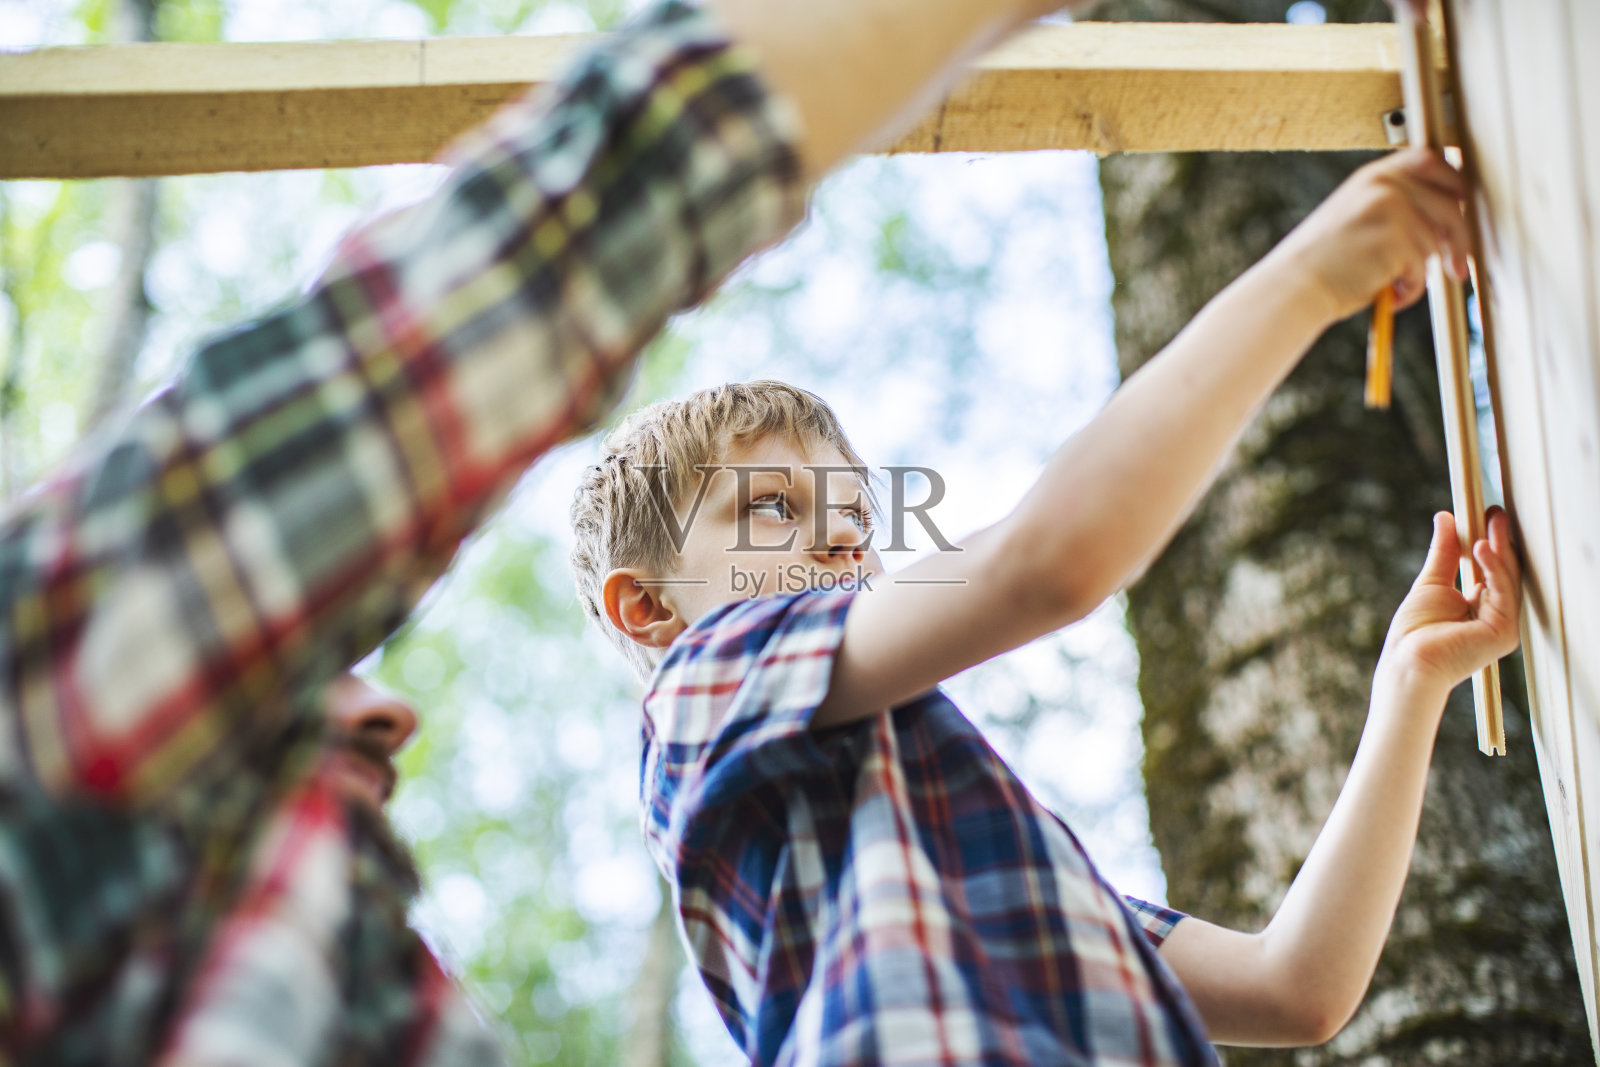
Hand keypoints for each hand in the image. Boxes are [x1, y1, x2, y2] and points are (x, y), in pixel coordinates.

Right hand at [1264, 148, 1470, 325]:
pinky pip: (1422, 270)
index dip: (1454, 180)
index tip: (1463, 203)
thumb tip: (1444, 212)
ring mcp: (1392, 211)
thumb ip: (1392, 204)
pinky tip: (1383, 292)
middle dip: (1460, 239)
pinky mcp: (1396, 240)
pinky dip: (1409, 289)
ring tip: (1387, 283)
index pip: (1430, 160)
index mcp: (1372, 176)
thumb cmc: (1320, 262)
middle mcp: (1385, 186)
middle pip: (1450, 204)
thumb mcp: (1353, 215)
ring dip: (1418, 272)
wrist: (1293, 287)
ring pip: (1435, 243)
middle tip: (1457, 267)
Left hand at [1381, 508, 1521, 691]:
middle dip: (1499, 540)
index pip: (1490, 571)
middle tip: (1495, 511)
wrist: (1408, 661)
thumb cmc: (1414, 632)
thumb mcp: (1431, 582)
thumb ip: (1444, 552)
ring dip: (1499, 548)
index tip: (1485, 514)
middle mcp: (1494, 617)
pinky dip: (1494, 568)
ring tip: (1491, 520)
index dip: (1489, 542)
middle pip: (1502, 572)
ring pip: (1506, 579)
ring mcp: (1502, 626)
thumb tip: (1446, 517)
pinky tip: (1482, 547)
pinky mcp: (1504, 633)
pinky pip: (1503, 593)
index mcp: (1479, 608)